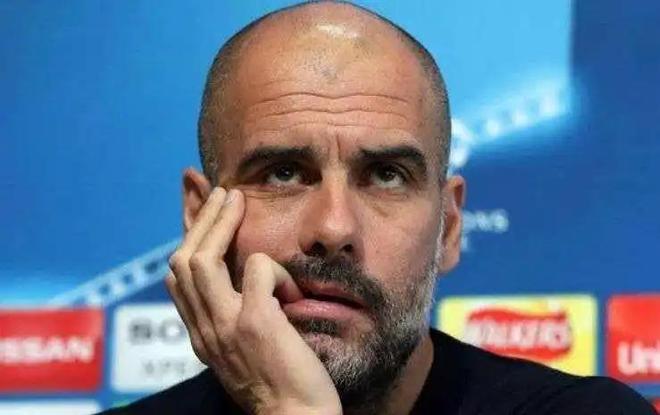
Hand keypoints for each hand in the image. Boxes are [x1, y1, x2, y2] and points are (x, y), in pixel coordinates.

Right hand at [166, 187, 341, 414]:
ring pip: (202, 259)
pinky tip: (292, 285)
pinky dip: (273, 267)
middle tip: (221, 194)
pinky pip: (257, 270)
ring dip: (219, 222)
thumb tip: (244, 276)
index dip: (186, 238)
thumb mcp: (244, 348)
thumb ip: (235, 314)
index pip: (177, 277)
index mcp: (201, 336)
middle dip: (200, 220)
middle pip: (183, 260)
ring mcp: (226, 326)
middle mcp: (204, 330)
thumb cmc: (282, 384)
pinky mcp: (255, 324)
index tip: (196, 209)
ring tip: (235, 198)